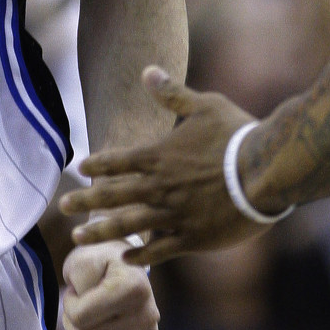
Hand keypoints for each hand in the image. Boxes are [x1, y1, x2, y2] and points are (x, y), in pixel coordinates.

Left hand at [60, 66, 266, 265]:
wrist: (268, 172)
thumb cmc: (239, 135)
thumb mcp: (204, 105)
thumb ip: (173, 93)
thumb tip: (147, 70)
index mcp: (159, 156)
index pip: (117, 161)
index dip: (97, 165)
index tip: (79, 169)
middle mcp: (160, 186)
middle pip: (113, 195)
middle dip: (85, 200)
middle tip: (61, 206)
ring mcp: (175, 214)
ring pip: (129, 225)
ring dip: (102, 230)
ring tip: (78, 236)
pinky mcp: (194, 237)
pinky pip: (161, 249)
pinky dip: (141, 255)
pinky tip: (127, 258)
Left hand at [61, 240, 158, 329]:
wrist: (124, 266)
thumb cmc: (97, 260)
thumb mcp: (80, 259)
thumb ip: (76, 286)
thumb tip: (80, 326)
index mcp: (133, 288)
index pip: (79, 317)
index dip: (68, 302)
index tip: (76, 288)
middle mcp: (148, 315)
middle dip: (72, 320)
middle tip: (82, 301)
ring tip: (92, 312)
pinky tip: (102, 325)